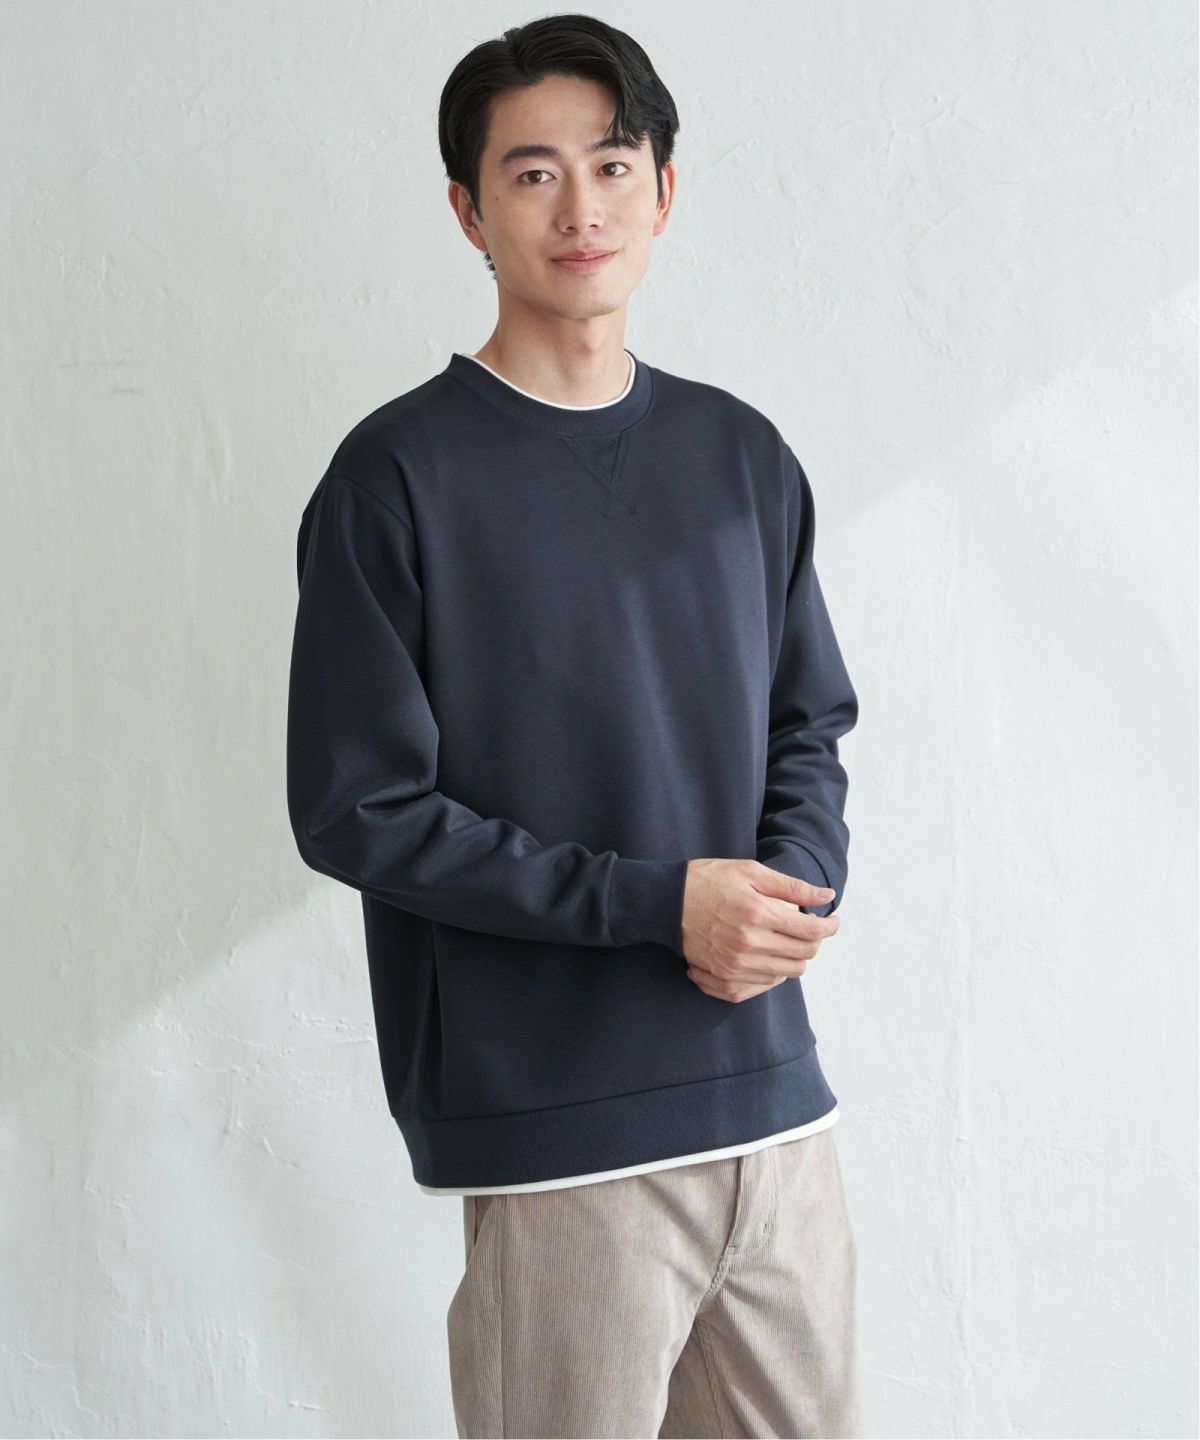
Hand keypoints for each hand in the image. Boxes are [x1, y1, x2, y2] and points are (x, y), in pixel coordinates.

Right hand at [680, 858, 839, 1003]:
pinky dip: (773, 974)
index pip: (810, 931)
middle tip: (809, 928)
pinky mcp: (723, 979)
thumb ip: (791, 886)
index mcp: (757, 915)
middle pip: (803, 956)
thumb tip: (826, 896)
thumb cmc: (709, 880)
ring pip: (787, 973)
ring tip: (785, 939)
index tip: (832, 920)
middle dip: (814, 941)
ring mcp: (735, 966)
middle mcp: (748, 945)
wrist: (666, 902)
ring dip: (794, 957)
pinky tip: (768, 957)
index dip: (829, 926)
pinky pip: (763, 987)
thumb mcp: (751, 871)